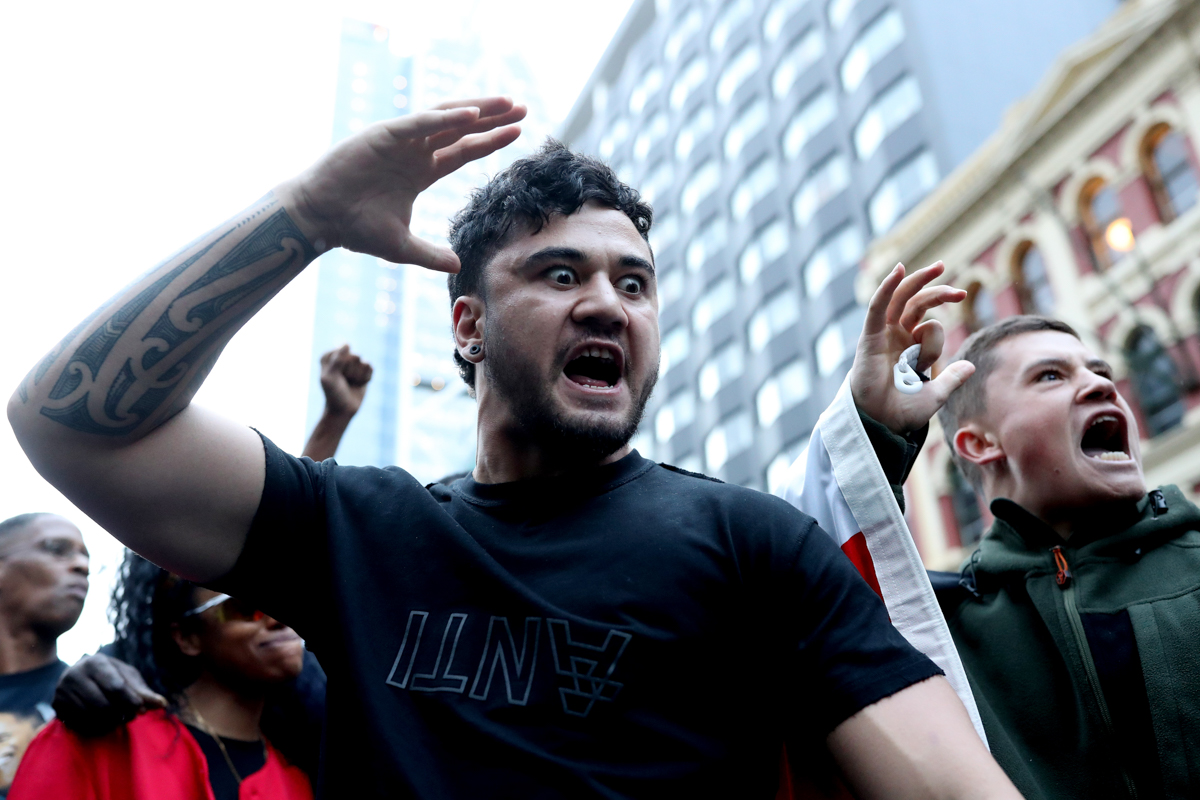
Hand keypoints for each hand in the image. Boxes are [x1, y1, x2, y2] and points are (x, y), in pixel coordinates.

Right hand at [53, 653, 166, 736]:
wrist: (79, 677)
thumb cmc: (110, 676)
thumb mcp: (127, 678)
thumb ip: (142, 691)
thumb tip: (162, 704)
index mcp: (95, 662)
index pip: (115, 686)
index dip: (131, 701)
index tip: (141, 710)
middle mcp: (74, 674)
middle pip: (103, 704)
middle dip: (121, 714)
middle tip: (131, 716)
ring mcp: (62, 691)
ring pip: (91, 717)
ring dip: (110, 722)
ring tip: (119, 719)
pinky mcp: (57, 707)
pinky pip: (80, 725)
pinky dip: (96, 728)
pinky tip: (104, 722)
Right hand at [280, 96, 525, 271]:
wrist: (320, 219)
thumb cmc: (355, 229)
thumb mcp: (401, 247)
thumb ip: (431, 255)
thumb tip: (457, 266)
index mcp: (420, 172)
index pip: (464, 151)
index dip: (490, 141)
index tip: (518, 132)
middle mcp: (414, 151)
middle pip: (461, 129)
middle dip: (493, 118)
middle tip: (523, 108)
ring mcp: (399, 140)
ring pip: (445, 118)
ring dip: (477, 109)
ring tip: (506, 102)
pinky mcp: (383, 134)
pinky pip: (420, 122)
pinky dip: (445, 117)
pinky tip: (472, 114)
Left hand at [319, 345, 372, 417]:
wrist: (342, 410)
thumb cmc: (333, 394)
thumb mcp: (330, 377)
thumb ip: (337, 359)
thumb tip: (347, 343)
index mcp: (328, 356)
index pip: (343, 353)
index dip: (341, 368)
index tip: (335, 377)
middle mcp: (340, 357)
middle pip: (355, 357)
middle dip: (351, 372)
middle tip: (343, 382)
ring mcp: (352, 363)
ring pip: (364, 363)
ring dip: (358, 376)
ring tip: (350, 383)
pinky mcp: (363, 370)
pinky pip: (370, 368)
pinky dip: (366, 378)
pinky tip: (359, 384)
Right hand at [849, 262, 975, 433]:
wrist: (880, 424)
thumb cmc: (902, 412)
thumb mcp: (936, 394)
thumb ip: (951, 379)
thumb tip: (970, 366)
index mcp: (910, 348)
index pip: (931, 325)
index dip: (943, 328)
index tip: (961, 321)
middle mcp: (895, 337)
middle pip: (915, 303)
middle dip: (937, 290)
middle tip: (960, 290)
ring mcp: (882, 335)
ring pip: (899, 299)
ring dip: (917, 280)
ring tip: (939, 266)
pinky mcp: (870, 337)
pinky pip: (878, 307)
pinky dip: (886, 288)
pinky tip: (899, 269)